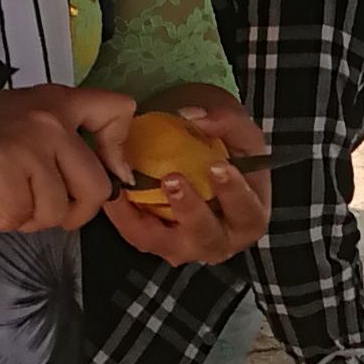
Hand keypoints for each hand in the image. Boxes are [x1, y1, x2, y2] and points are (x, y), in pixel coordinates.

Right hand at [0, 84, 131, 232]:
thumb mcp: (18, 122)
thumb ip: (57, 142)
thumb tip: (103, 179)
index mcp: (58, 101)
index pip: (121, 111)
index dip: (118, 154)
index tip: (103, 174)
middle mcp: (51, 118)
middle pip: (98, 187)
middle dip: (72, 214)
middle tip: (41, 213)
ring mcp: (30, 142)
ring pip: (58, 210)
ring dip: (28, 220)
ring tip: (1, 206)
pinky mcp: (5, 167)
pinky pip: (22, 216)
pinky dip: (1, 221)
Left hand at [104, 86, 272, 267]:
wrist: (200, 161)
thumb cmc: (226, 149)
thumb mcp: (236, 130)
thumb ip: (225, 122)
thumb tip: (196, 118)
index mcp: (248, 216)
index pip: (248, 213)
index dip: (234, 194)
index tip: (217, 166)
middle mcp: (221, 240)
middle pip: (207, 238)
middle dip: (189, 210)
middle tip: (173, 180)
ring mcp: (188, 245)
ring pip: (168, 245)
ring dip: (149, 221)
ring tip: (131, 188)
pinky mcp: (159, 242)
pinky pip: (139, 236)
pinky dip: (124, 216)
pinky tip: (115, 191)